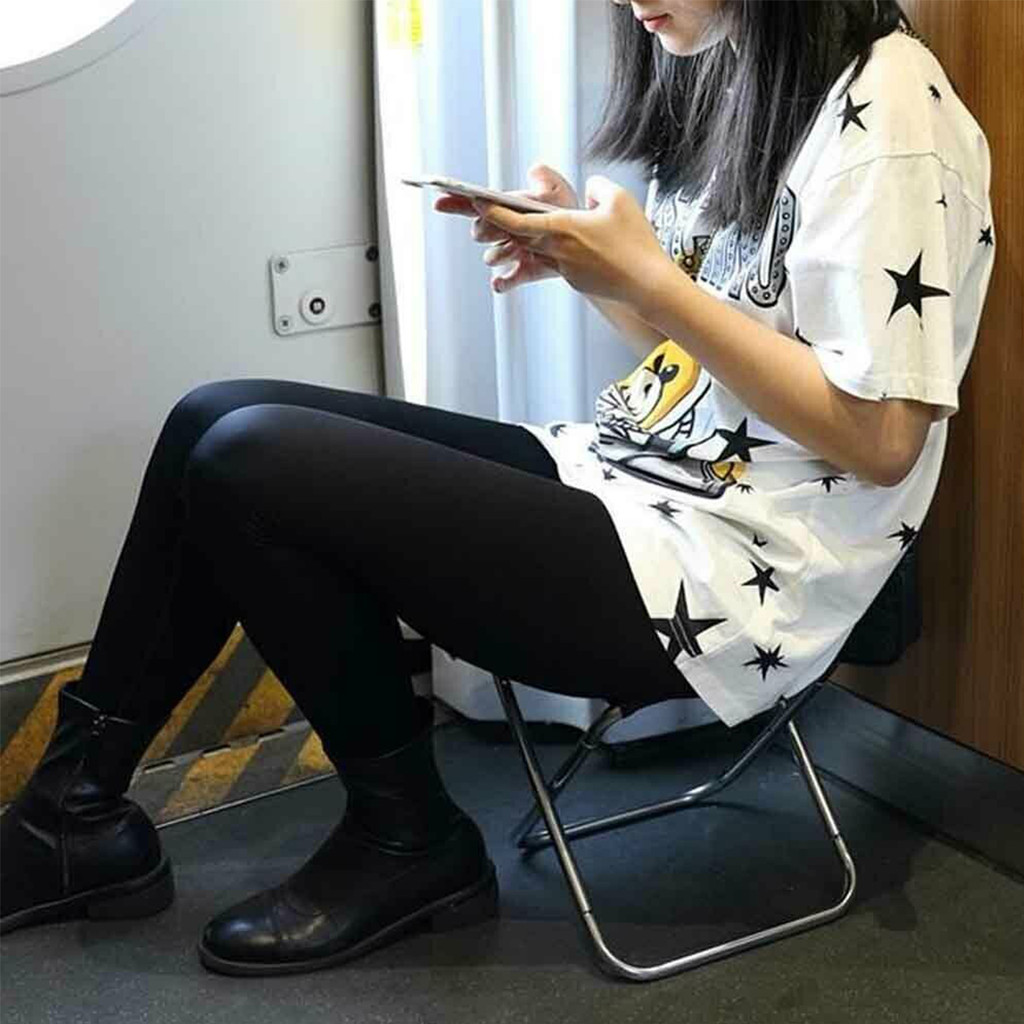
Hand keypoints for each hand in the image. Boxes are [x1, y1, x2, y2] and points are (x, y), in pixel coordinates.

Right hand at [432, 163, 578, 292]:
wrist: (583, 239)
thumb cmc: (567, 212)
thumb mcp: (557, 188)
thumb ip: (545, 177)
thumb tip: (535, 170)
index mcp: (503, 210)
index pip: (472, 205)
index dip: (454, 202)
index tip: (439, 199)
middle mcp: (502, 232)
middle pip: (479, 232)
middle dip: (486, 229)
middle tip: (502, 226)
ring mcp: (511, 254)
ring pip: (491, 256)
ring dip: (499, 252)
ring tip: (517, 246)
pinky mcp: (523, 272)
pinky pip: (504, 281)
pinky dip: (501, 282)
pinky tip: (499, 281)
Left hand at [470, 175, 674, 309]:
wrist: (648, 286)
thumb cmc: (636, 244)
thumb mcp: (620, 200)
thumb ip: (597, 186)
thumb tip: (588, 188)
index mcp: (563, 228)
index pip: (517, 220)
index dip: (493, 211)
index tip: (475, 202)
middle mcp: (557, 250)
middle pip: (517, 237)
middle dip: (494, 227)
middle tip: (473, 220)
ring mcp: (564, 268)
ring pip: (532, 251)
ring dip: (516, 244)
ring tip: (507, 233)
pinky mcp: (573, 280)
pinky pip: (552, 263)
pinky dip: (545, 253)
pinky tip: (550, 246)